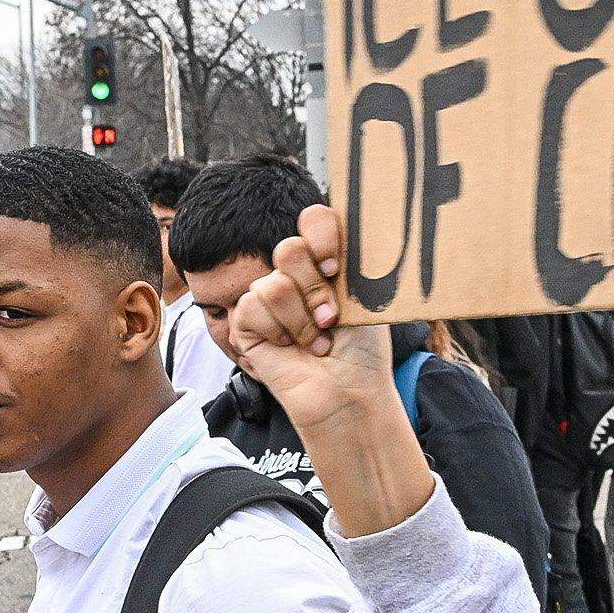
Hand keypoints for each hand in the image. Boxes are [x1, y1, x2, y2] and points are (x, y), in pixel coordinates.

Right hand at [226, 204, 398, 435]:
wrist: (348, 392)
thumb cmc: (362, 351)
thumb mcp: (366, 300)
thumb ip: (352, 262)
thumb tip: (356, 224)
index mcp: (325, 263)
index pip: (314, 220)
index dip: (321, 236)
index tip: (334, 268)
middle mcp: (295, 275)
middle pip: (289, 249)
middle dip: (316, 290)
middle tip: (331, 318)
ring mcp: (269, 298)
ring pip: (272, 284)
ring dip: (301, 320)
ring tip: (317, 341)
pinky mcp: (247, 323)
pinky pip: (252, 306)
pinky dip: (278, 332)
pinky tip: (291, 348)